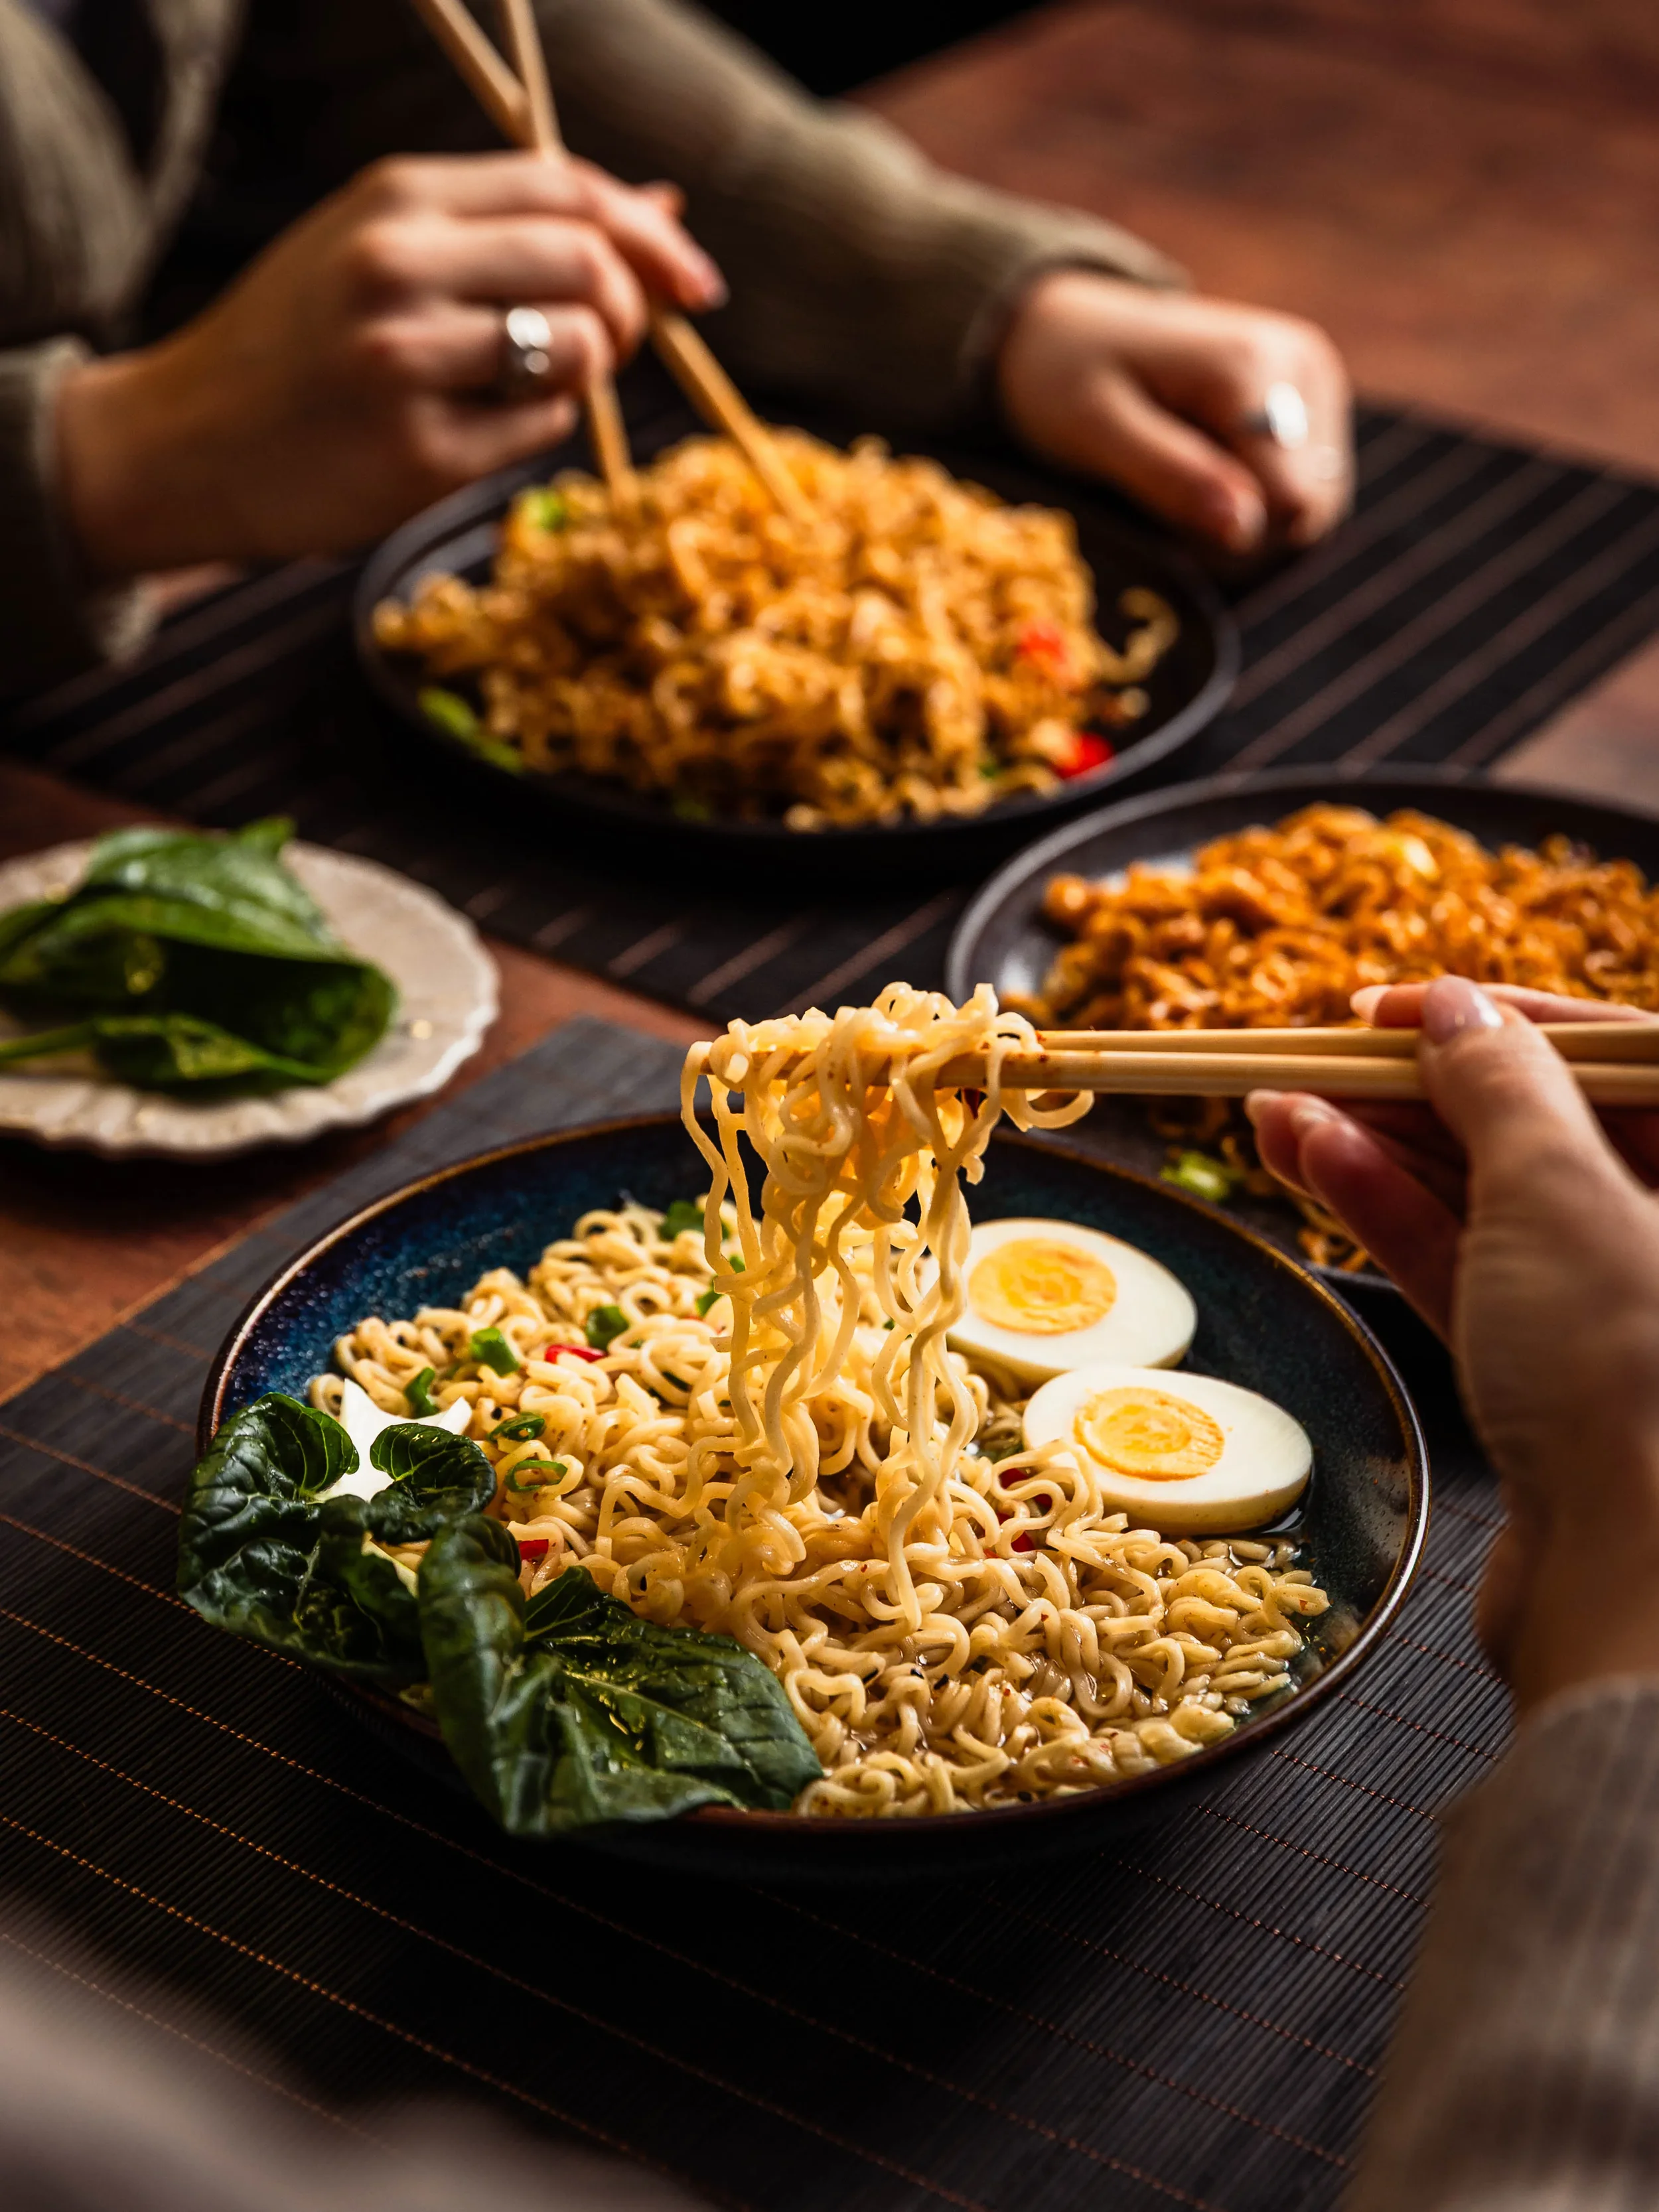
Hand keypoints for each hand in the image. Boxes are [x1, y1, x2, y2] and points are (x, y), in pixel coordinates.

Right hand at [54, 152, 723, 575]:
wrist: (182, 444)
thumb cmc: (300, 348)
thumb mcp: (386, 251)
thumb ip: (515, 227)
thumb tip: (665, 213)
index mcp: (395, 199)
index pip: (566, 187)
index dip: (646, 235)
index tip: (694, 285)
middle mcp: (398, 265)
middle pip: (589, 263)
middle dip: (627, 310)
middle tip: (606, 346)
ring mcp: (405, 360)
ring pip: (578, 348)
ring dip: (582, 373)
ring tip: (517, 386)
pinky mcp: (417, 452)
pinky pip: (540, 428)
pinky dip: (536, 428)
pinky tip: (472, 431)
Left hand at [997, 270, 1351, 554]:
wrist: (1071, 327)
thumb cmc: (1068, 377)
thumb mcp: (1098, 430)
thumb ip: (1171, 476)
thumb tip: (1245, 528)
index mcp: (1254, 367)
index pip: (1289, 503)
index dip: (1231, 538)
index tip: (1168, 518)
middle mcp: (1303, 366)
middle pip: (1311, 510)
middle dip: (1243, 532)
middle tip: (1167, 504)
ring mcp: (1314, 380)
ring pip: (1315, 504)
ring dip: (1251, 520)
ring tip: (1182, 484)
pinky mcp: (1312, 398)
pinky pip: (1308, 485)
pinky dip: (1259, 499)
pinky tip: (1208, 474)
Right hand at [1248, 978, 1658, 1709]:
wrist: (1635, 1599)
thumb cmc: (1631, 1377)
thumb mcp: (1560, 1191)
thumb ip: (1501, 1085)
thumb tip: (1454, 1010)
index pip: (1625, 1055)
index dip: (1507, 1017)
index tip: (1400, 1004)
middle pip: (1548, 1127)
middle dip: (1424, 1086)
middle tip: (1318, 1054)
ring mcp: (1620, 1317)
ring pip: (1493, 1201)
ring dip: (1381, 1147)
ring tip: (1274, 1107)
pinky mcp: (1558, 1385)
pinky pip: (1469, 1272)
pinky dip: (1387, 1218)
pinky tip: (1307, 1164)